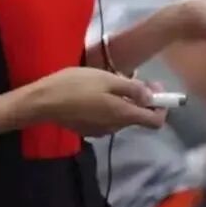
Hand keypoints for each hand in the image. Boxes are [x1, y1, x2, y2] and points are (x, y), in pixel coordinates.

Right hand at [33, 67, 166, 136]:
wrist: (44, 101)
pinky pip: (107, 117)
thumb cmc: (76, 85)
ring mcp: (100, 130)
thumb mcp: (106, 79)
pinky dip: (109, 105)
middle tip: (132, 77)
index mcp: (122, 114)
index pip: (155, 122)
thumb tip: (151, 98)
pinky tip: (97, 90)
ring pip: (122, 116)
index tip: (156, 88)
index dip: (161, 106)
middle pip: (138, 116)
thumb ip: (131, 88)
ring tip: (111, 79)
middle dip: (141, 98)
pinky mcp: (88, 128)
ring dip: (124, 100)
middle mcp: (115, 127)